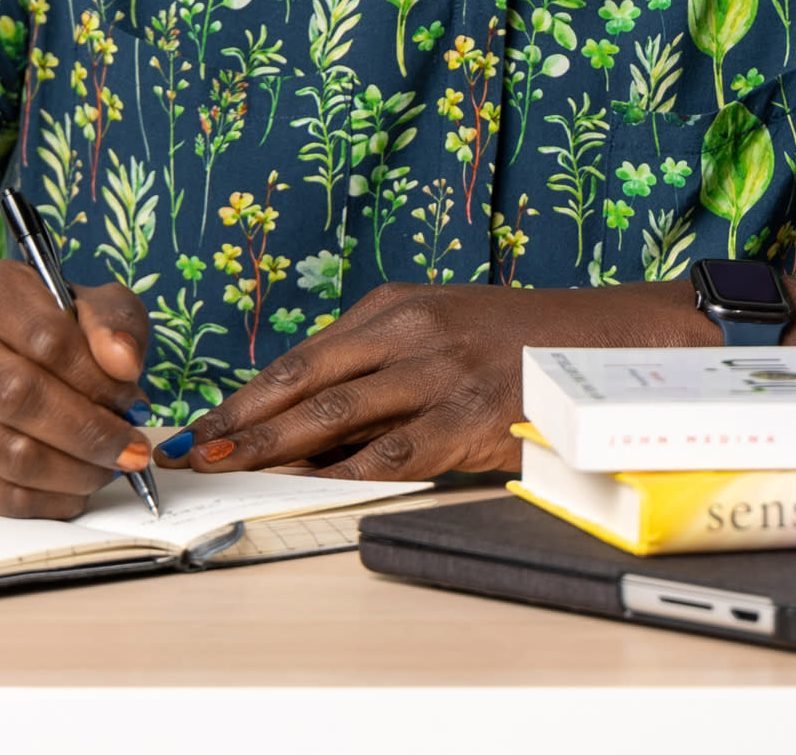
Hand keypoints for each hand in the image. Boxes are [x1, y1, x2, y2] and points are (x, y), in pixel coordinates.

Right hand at [0, 261, 154, 517]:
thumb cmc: (39, 330)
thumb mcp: (87, 304)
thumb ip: (114, 322)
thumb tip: (124, 362)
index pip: (46, 339)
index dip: (99, 379)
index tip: (132, 400)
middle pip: (21, 399)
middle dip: (91, 432)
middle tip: (132, 447)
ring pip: (11, 456)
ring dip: (77, 471)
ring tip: (109, 465)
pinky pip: (0, 497)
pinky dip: (52, 500)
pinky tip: (76, 486)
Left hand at [172, 281, 711, 479]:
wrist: (598, 341)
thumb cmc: (511, 338)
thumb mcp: (436, 323)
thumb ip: (376, 357)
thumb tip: (303, 412)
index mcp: (393, 308)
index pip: (301, 357)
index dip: (246, 395)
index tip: (203, 423)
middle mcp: (409, 334)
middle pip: (305, 384)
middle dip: (243, 422)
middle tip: (196, 449)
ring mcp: (437, 376)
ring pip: (337, 418)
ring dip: (278, 449)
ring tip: (237, 470)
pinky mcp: (466, 420)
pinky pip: (392, 455)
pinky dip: (347, 473)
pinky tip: (313, 488)